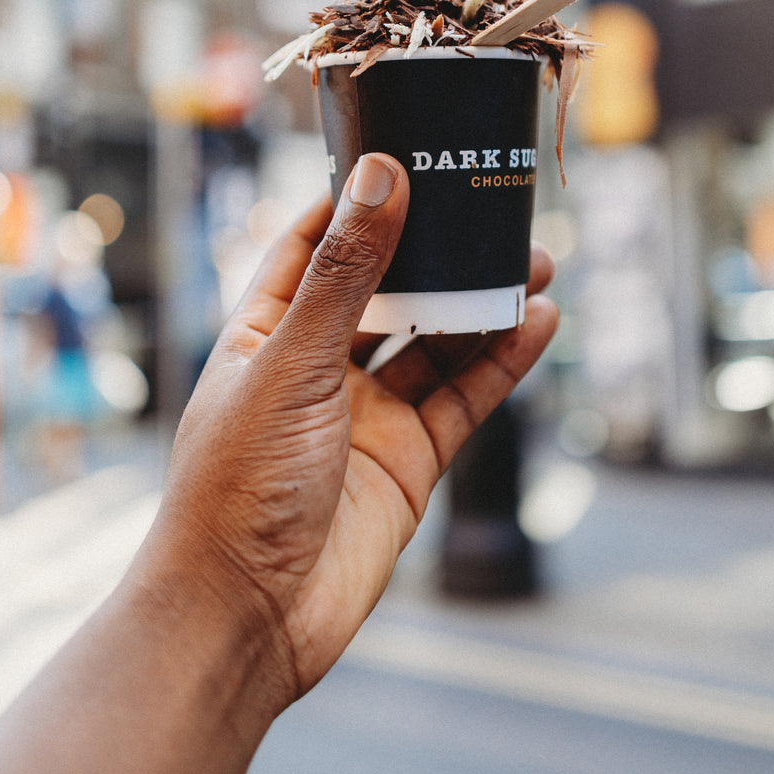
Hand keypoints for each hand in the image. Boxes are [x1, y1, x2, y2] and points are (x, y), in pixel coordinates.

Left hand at [144, 153, 557, 713]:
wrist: (247, 618)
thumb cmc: (237, 485)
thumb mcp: (292, 362)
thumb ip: (345, 272)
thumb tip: (382, 177)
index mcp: (266, 332)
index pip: (314, 244)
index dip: (360, 201)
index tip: (411, 155)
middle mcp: (316, 367)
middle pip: (388, 289)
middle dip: (439, 253)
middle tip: (495, 211)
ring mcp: (364, 415)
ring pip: (433, 343)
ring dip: (480, 305)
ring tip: (536, 262)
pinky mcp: (407, 463)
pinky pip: (461, 399)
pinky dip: (499, 363)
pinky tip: (536, 325)